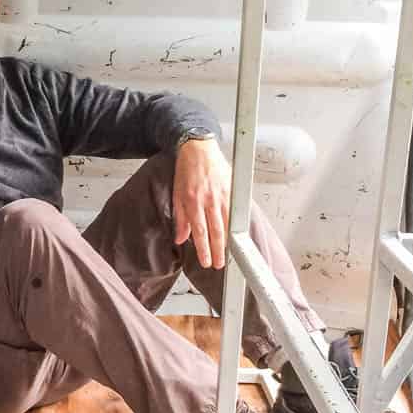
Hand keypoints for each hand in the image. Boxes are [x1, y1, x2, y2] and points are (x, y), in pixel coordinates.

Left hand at [172, 138, 230, 268]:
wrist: (198, 148)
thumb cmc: (186, 169)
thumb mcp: (176, 193)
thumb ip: (180, 218)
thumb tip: (181, 238)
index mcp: (193, 201)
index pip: (200, 232)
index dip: (204, 249)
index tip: (206, 261)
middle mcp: (208, 200)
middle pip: (215, 231)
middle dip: (218, 250)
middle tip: (219, 264)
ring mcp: (222, 195)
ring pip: (227, 223)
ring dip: (228, 241)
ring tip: (228, 254)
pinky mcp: (232, 189)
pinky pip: (235, 211)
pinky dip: (235, 224)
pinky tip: (236, 235)